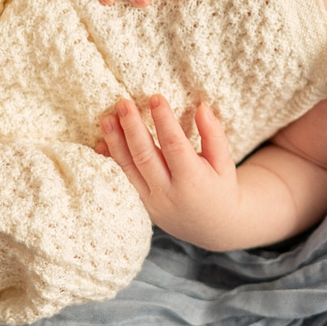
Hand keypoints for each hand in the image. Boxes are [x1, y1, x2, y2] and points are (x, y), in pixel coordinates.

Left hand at [96, 95, 240, 245]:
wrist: (213, 227)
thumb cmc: (221, 189)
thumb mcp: (225, 164)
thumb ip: (214, 136)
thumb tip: (202, 107)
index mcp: (193, 182)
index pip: (174, 146)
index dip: (164, 121)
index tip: (155, 98)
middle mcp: (169, 193)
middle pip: (145, 156)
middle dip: (132, 128)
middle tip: (123, 103)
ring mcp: (152, 200)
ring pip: (130, 167)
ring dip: (116, 141)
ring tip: (107, 118)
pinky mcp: (142, 202)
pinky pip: (125, 178)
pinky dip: (112, 159)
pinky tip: (101, 142)